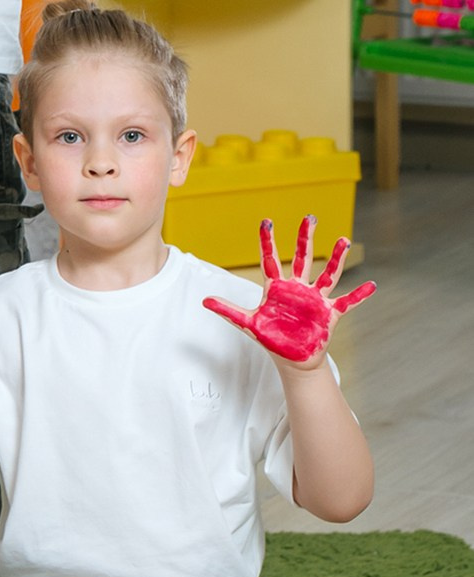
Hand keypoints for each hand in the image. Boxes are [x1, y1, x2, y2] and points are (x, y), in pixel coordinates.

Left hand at [202, 216, 374, 366]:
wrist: (293, 359)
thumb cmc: (271, 339)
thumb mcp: (248, 324)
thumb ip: (228, 310)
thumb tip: (204, 300)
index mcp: (276, 288)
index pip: (270, 259)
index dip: (268, 241)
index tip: (266, 221)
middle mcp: (297, 288)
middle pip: (302, 258)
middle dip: (304, 238)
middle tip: (310, 217)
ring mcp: (315, 299)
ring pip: (327, 274)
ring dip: (336, 258)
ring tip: (344, 240)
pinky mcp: (329, 314)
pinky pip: (347, 302)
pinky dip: (359, 295)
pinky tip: (372, 285)